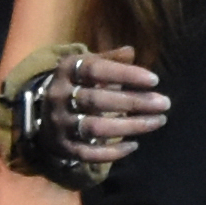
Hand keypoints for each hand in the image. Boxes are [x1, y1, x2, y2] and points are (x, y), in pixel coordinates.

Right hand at [24, 51, 172, 170]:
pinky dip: (112, 152)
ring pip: (95, 128)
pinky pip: (88, 153)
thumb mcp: (87, 65)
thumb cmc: (76, 84)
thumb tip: (130, 51)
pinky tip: (135, 145)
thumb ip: (109, 60)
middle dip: (134, 102)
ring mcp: (59, 124)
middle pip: (97, 101)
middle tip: (164, 103)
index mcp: (67, 71)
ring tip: (158, 121)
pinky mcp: (63, 147)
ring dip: (129, 126)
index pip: (95, 70)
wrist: (41, 113)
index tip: (154, 80)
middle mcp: (59, 97)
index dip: (124, 74)